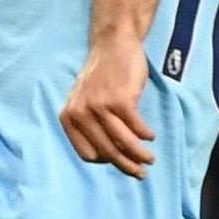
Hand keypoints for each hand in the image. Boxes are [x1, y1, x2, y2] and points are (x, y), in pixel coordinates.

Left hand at [60, 39, 155, 178]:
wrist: (113, 45)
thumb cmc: (102, 76)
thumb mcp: (85, 101)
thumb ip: (90, 125)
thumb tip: (109, 156)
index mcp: (68, 118)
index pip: (88, 154)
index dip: (106, 161)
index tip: (119, 161)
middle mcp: (80, 114)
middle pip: (107, 152)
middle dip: (126, 166)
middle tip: (140, 173)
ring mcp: (99, 107)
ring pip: (123, 143)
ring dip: (140, 156)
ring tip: (149, 160)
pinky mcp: (120, 100)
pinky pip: (136, 128)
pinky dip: (145, 135)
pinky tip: (150, 136)